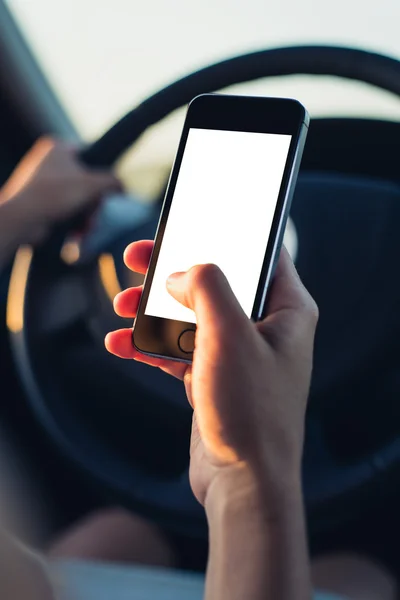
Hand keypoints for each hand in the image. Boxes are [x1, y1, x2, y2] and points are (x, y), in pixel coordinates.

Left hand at [1, 137, 119, 241]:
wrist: (22, 219)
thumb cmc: (53, 194)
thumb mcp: (92, 184)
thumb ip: (113, 181)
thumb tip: (124, 186)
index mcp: (58, 148)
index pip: (91, 156)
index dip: (101, 176)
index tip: (105, 191)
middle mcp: (49, 162)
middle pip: (87, 182)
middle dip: (94, 204)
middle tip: (94, 214)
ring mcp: (44, 183)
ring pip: (78, 199)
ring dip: (87, 215)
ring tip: (86, 227)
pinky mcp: (42, 202)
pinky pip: (67, 210)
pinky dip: (74, 221)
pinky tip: (78, 232)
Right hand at [105, 241, 317, 508]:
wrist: (244, 482)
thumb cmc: (251, 411)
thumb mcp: (230, 335)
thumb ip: (208, 287)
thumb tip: (182, 272)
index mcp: (287, 310)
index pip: (261, 254)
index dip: (224, 235)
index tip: (189, 224)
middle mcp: (265, 329)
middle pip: (214, 283)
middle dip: (172, 272)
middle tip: (137, 258)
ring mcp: (237, 354)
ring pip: (190, 316)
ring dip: (153, 310)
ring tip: (121, 305)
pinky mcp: (213, 378)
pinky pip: (177, 350)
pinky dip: (150, 345)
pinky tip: (120, 343)